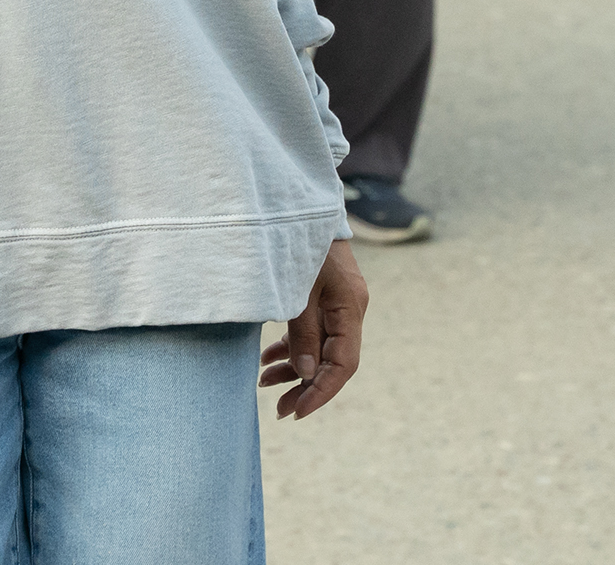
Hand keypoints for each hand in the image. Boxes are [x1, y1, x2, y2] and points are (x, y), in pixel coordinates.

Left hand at [260, 238, 366, 420]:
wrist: (297, 202)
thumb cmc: (299, 242)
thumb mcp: (298, 288)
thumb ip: (302, 331)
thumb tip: (303, 373)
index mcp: (350, 308)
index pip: (343, 365)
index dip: (321, 392)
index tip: (297, 412)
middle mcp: (348, 310)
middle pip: (332, 361)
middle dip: (305, 387)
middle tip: (279, 409)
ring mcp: (336, 304)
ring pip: (319, 349)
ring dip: (294, 369)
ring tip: (264, 383)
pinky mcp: (321, 298)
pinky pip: (310, 332)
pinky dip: (291, 348)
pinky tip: (267, 359)